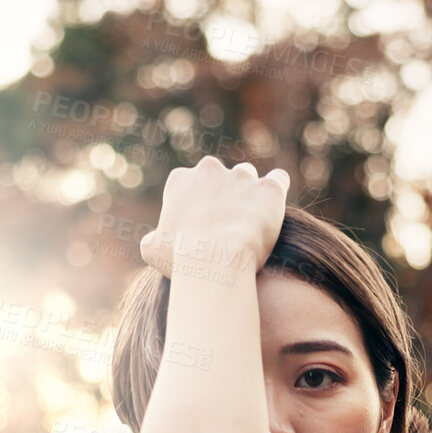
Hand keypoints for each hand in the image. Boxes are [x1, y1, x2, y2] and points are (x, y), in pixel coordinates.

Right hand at [139, 156, 290, 279]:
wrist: (215, 262)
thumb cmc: (181, 259)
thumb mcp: (153, 249)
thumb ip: (154, 237)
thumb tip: (156, 239)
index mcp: (180, 180)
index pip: (189, 183)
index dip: (196, 204)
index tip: (201, 225)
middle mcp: (210, 170)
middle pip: (219, 177)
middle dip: (222, 195)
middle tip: (226, 223)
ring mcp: (241, 177)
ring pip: (248, 177)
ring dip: (249, 193)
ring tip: (252, 220)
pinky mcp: (268, 188)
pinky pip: (278, 180)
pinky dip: (276, 192)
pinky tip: (274, 208)